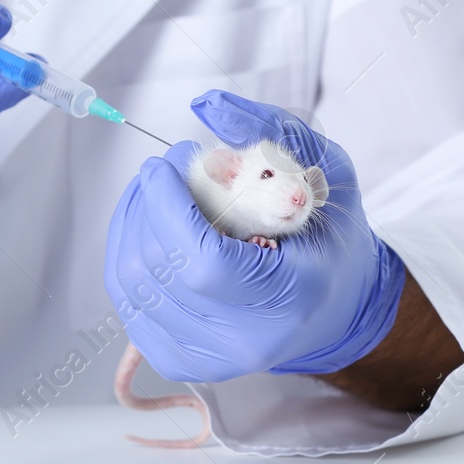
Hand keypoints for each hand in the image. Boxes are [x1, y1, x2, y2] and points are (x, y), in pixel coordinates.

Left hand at [104, 90, 405, 380]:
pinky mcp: (178, 357)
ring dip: (134, 223)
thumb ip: (270, 130)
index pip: (202, 262)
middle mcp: (245, 342)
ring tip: (159, 193)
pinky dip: (130, 252)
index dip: (167, 207)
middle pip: (157, 269)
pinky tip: (153, 226)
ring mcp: (207, 357)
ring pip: (131, 284)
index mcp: (289, 299)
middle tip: (168, 168)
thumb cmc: (331, 238)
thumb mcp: (325, 171)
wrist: (335, 308)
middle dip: (148, 203)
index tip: (164, 165)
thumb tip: (208, 106)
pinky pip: (127, 300)